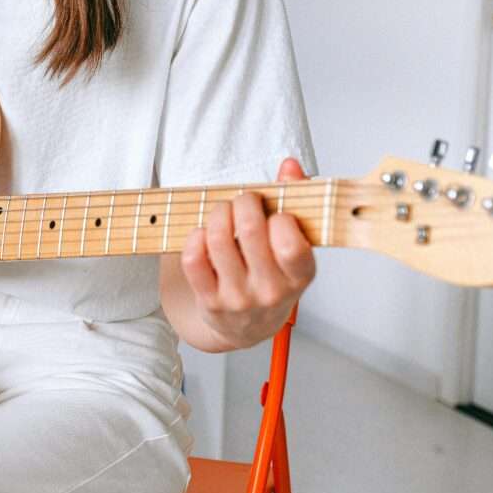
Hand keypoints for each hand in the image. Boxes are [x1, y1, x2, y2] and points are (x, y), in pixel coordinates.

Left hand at [179, 157, 315, 348]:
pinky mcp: (209, 301)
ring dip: (217, 214)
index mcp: (299, 276)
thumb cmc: (273, 276)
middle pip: (250, 231)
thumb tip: (289, 166)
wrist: (247, 327)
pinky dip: (194, 237)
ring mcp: (238, 298)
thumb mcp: (294, 245)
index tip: (274, 213)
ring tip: (223, 212)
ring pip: (218, 240)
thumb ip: (294, 200)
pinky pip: (193, 259)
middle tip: (243, 201)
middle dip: (243, 202)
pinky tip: (203, 234)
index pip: (291, 244)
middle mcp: (270, 291)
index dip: (279, 218)